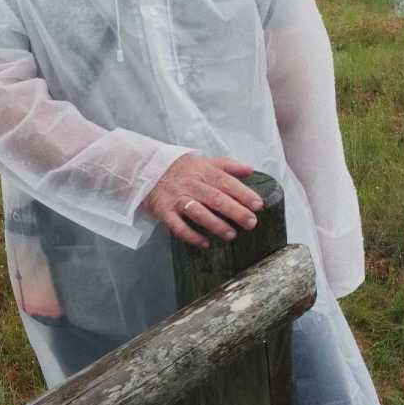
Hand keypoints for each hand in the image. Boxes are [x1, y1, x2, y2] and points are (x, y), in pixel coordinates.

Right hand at [139, 154, 263, 248]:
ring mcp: (176, 198)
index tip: (258, 205)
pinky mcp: (164, 211)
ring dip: (216, 224)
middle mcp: (191, 184)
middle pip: (215, 198)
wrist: (145, 169)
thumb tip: (250, 170)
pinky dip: (191, 235)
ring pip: (198, 212)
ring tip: (231, 235)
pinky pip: (178, 226)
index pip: (226, 182)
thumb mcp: (203, 161)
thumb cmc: (180, 168)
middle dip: (235, 211)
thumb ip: (227, 166)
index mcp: (203, 171)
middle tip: (251, 222)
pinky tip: (205, 243)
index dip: (243, 194)